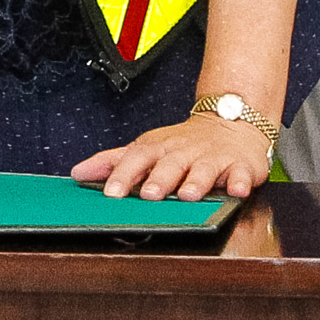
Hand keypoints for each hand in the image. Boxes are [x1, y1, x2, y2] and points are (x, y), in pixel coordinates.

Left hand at [73, 109, 273, 200]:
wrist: (231, 123)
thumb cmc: (183, 143)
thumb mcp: (147, 148)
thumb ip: (114, 161)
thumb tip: (78, 172)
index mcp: (159, 149)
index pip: (137, 158)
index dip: (124, 174)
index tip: (111, 192)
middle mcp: (184, 153)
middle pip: (170, 164)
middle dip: (160, 179)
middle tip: (149, 194)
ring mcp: (213, 158)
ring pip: (204, 170)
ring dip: (196, 182)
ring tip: (189, 196)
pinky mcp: (240, 166)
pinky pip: (241, 174)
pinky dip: (240, 181)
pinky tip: (237, 190)